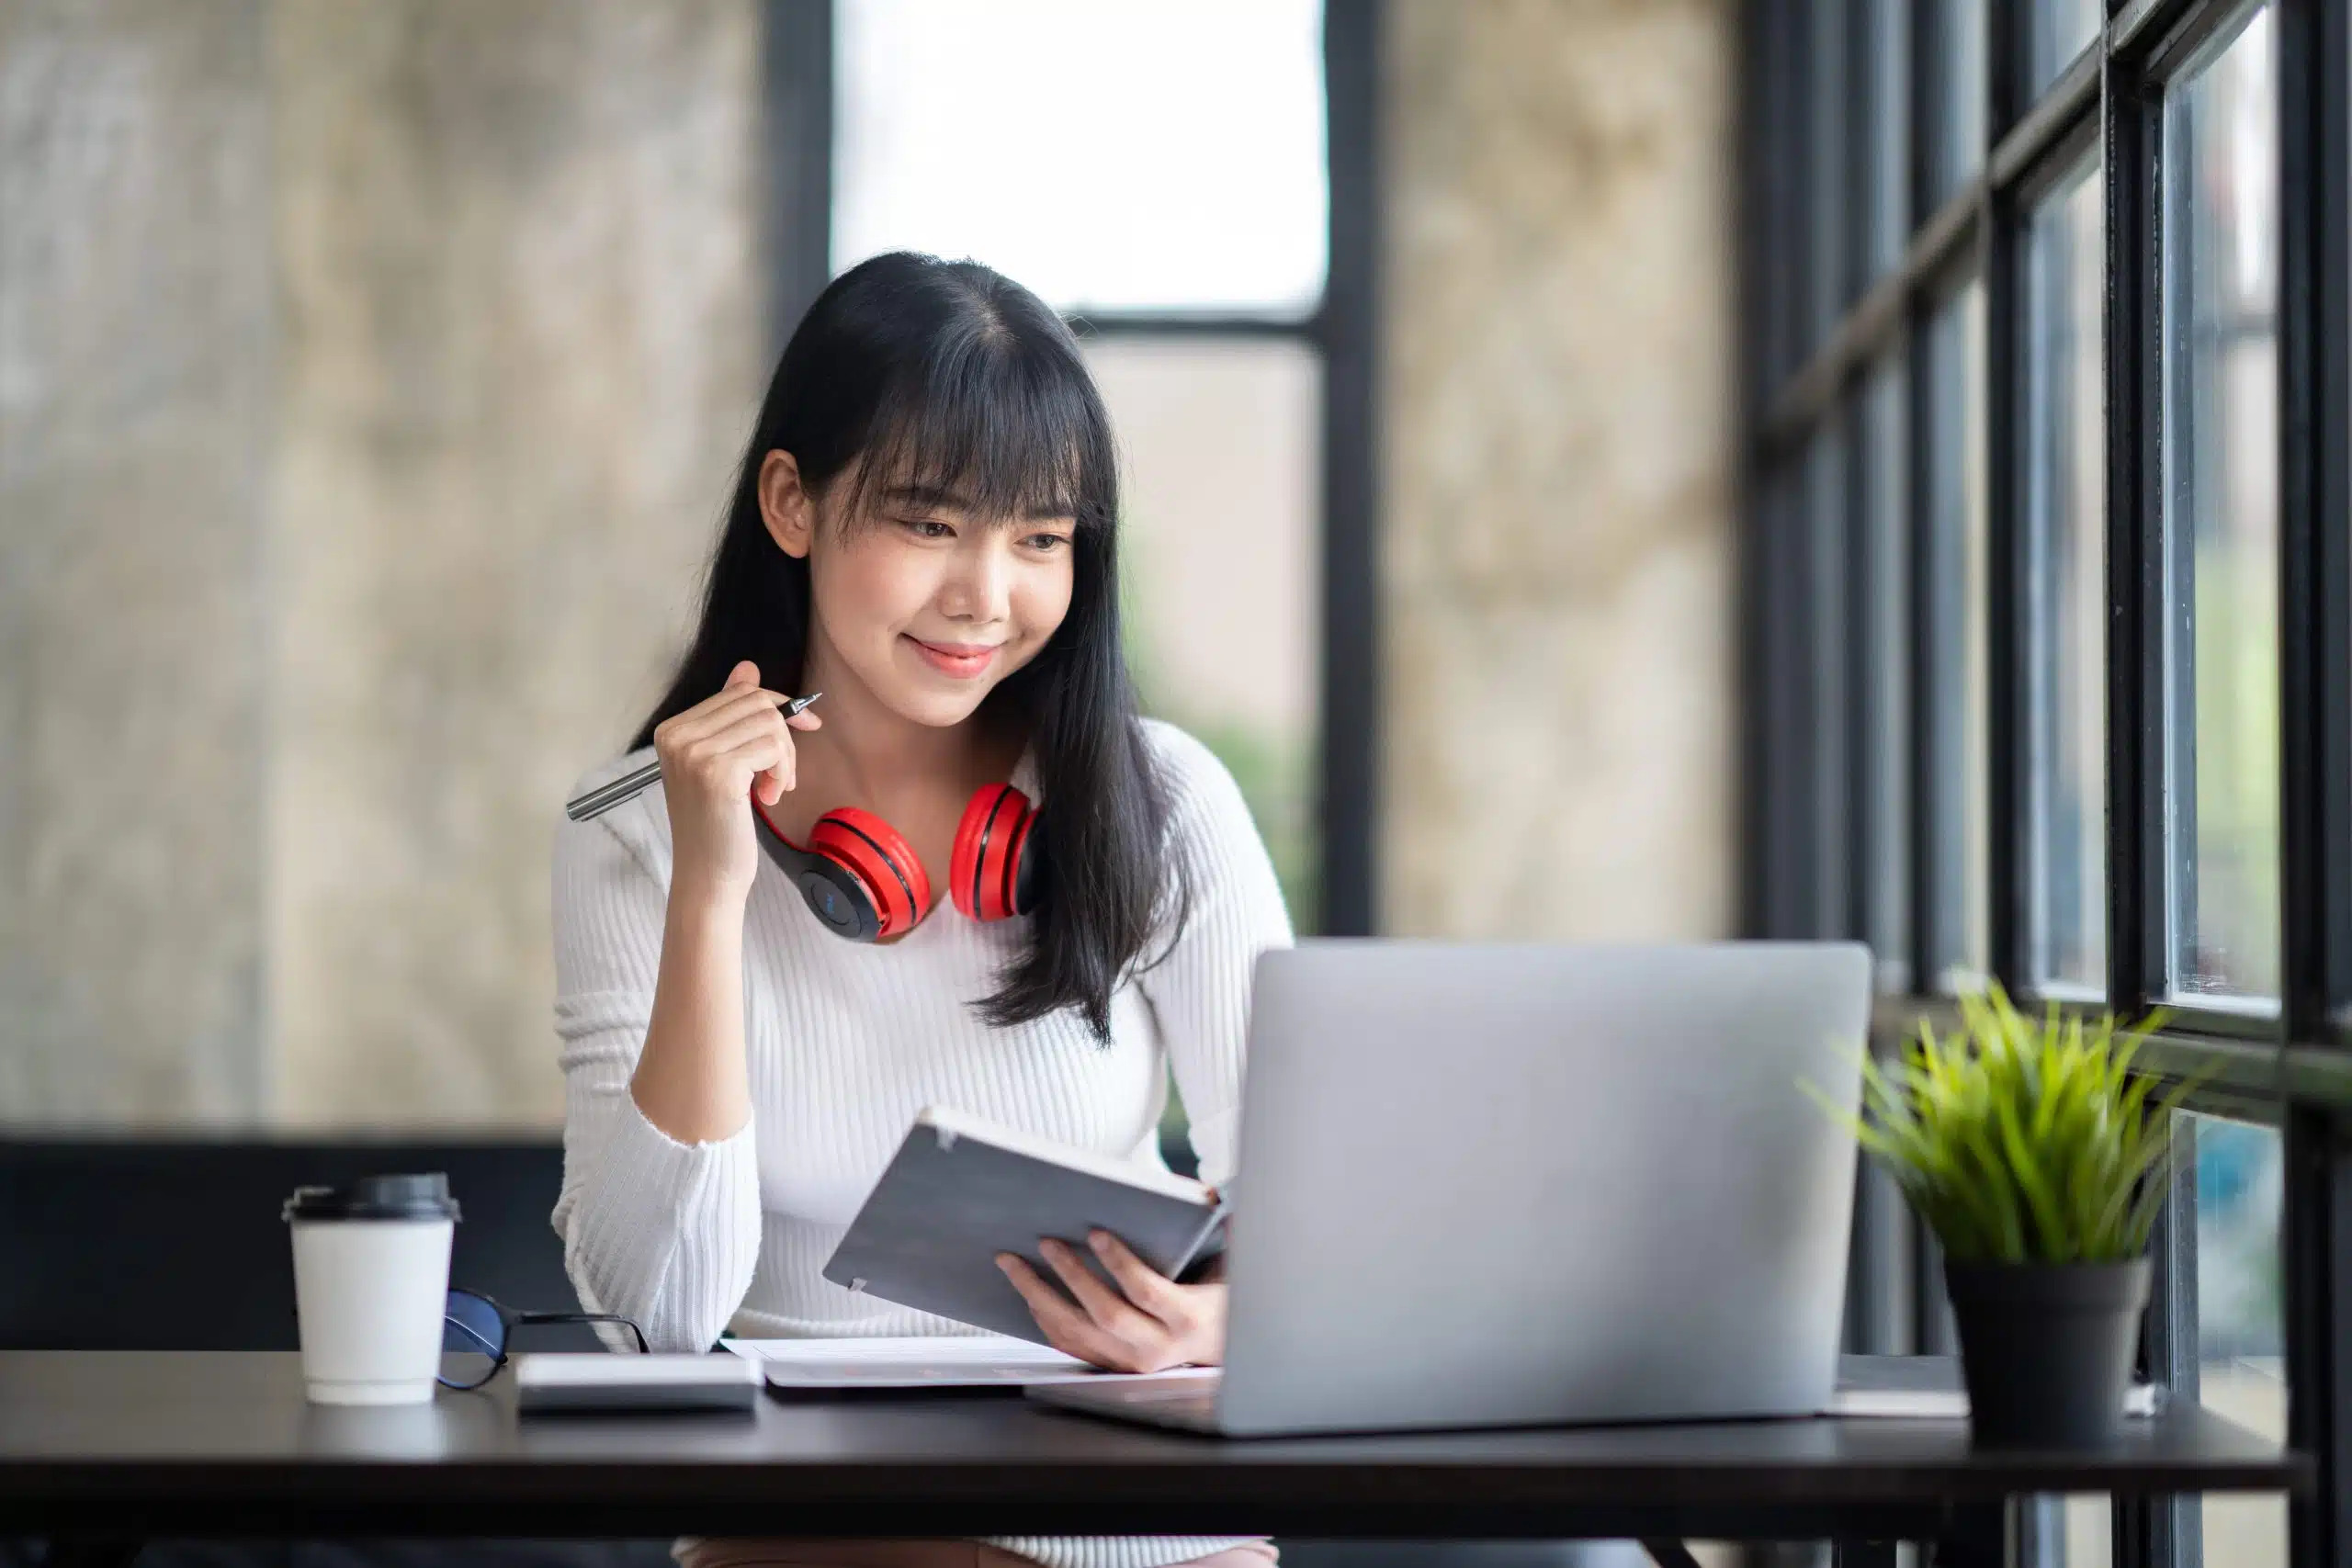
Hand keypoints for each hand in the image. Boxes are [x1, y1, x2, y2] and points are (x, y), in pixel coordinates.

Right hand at [651, 660, 822, 899]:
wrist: (707, 875)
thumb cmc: (718, 823)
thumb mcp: (722, 762)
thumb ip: (732, 715)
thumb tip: (748, 667)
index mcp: (672, 729)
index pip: (740, 692)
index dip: (779, 708)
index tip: (804, 726)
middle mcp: (677, 736)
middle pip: (757, 702)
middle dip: (783, 735)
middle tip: (780, 775)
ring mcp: (694, 752)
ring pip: (770, 723)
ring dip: (784, 759)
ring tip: (772, 790)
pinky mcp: (717, 772)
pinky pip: (773, 747)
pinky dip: (782, 772)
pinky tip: (768, 798)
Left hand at [997, 1230, 1225, 1372]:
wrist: (1220, 1346)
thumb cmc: (1219, 1298)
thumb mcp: (1229, 1268)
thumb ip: (1225, 1235)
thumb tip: (1214, 1200)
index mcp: (1185, 1319)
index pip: (1145, 1292)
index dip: (1118, 1262)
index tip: (1095, 1232)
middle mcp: (1156, 1348)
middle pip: (1103, 1314)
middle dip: (1070, 1274)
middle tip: (1046, 1241)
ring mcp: (1130, 1362)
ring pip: (1076, 1332)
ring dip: (1039, 1295)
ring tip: (1013, 1263)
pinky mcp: (1112, 1366)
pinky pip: (1069, 1344)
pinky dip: (1043, 1318)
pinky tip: (1028, 1291)